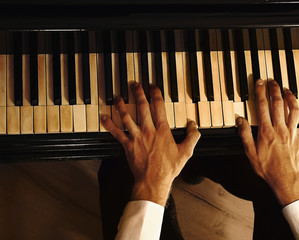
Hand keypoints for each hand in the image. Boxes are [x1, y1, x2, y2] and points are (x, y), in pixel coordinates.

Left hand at [101, 83, 200, 206]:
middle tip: (134, 84)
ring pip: (127, 117)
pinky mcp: (127, 145)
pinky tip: (104, 117)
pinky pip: (117, 133)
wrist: (153, 181)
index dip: (155, 94)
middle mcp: (148, 131)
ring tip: (118, 96)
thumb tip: (194, 126)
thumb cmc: (168, 168)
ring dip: (122, 105)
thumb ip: (192, 137)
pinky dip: (109, 124)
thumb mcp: (185, 152)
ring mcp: (136, 137)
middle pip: (142, 107)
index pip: (159, 107)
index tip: (153, 87)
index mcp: (162, 131)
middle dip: (138, 93)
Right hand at [237, 79, 298, 205]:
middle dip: (274, 90)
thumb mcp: (250, 153)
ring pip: (293, 109)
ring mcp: (292, 132)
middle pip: (278, 104)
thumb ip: (244, 135)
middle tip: (272, 81)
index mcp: (266, 131)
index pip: (262, 106)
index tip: (259, 83)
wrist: (285, 179)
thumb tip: (240, 121)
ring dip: (290, 97)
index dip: (260, 92)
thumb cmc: (267, 168)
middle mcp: (280, 128)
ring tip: (286, 89)